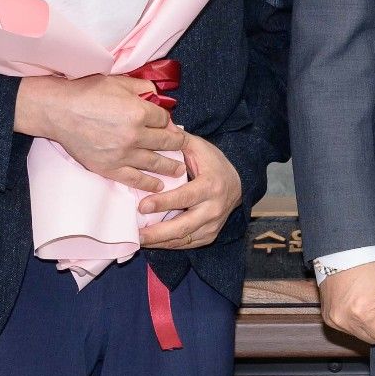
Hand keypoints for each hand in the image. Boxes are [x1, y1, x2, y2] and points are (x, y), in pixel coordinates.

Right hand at [14, 74, 185, 191]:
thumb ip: (143, 88)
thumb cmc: (87, 92)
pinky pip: (134, 179)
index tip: (169, 126)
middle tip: (183, 147)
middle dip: (176, 144)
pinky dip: (149, 183)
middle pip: (165, 142)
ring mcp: (122, 154)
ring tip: (178, 170)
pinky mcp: (109, 168)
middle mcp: (135, 135)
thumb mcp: (119, 82)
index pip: (164, 120)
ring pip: (154, 162)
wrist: (59, 111)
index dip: (168, 122)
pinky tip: (158, 185)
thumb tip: (158, 95)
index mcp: (139, 112)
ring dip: (169, 166)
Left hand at [136, 133, 241, 250]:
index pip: (185, 197)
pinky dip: (167, 245)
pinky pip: (186, 244)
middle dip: (158, 233)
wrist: (238, 183)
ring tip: (138, 240)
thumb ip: (178, 141)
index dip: (163, 203)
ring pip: (183, 239)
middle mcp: (214, 209)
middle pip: (184, 226)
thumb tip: (158, 130)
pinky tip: (151, 242)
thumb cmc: (213, 164)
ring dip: (159, 242)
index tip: (142, 206)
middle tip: (136, 234)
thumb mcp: (199, 148)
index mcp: (212, 185)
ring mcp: (213, 225)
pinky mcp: (209, 236)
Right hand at [319, 260, 374, 344]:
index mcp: (361, 314)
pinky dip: (354, 318)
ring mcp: (333, 320)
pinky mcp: (327, 318)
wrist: (344, 251)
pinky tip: (354, 299)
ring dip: (366, 321)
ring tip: (364, 297)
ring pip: (360, 334)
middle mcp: (344, 321)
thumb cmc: (372, 265)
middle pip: (372, 338)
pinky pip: (348, 328)